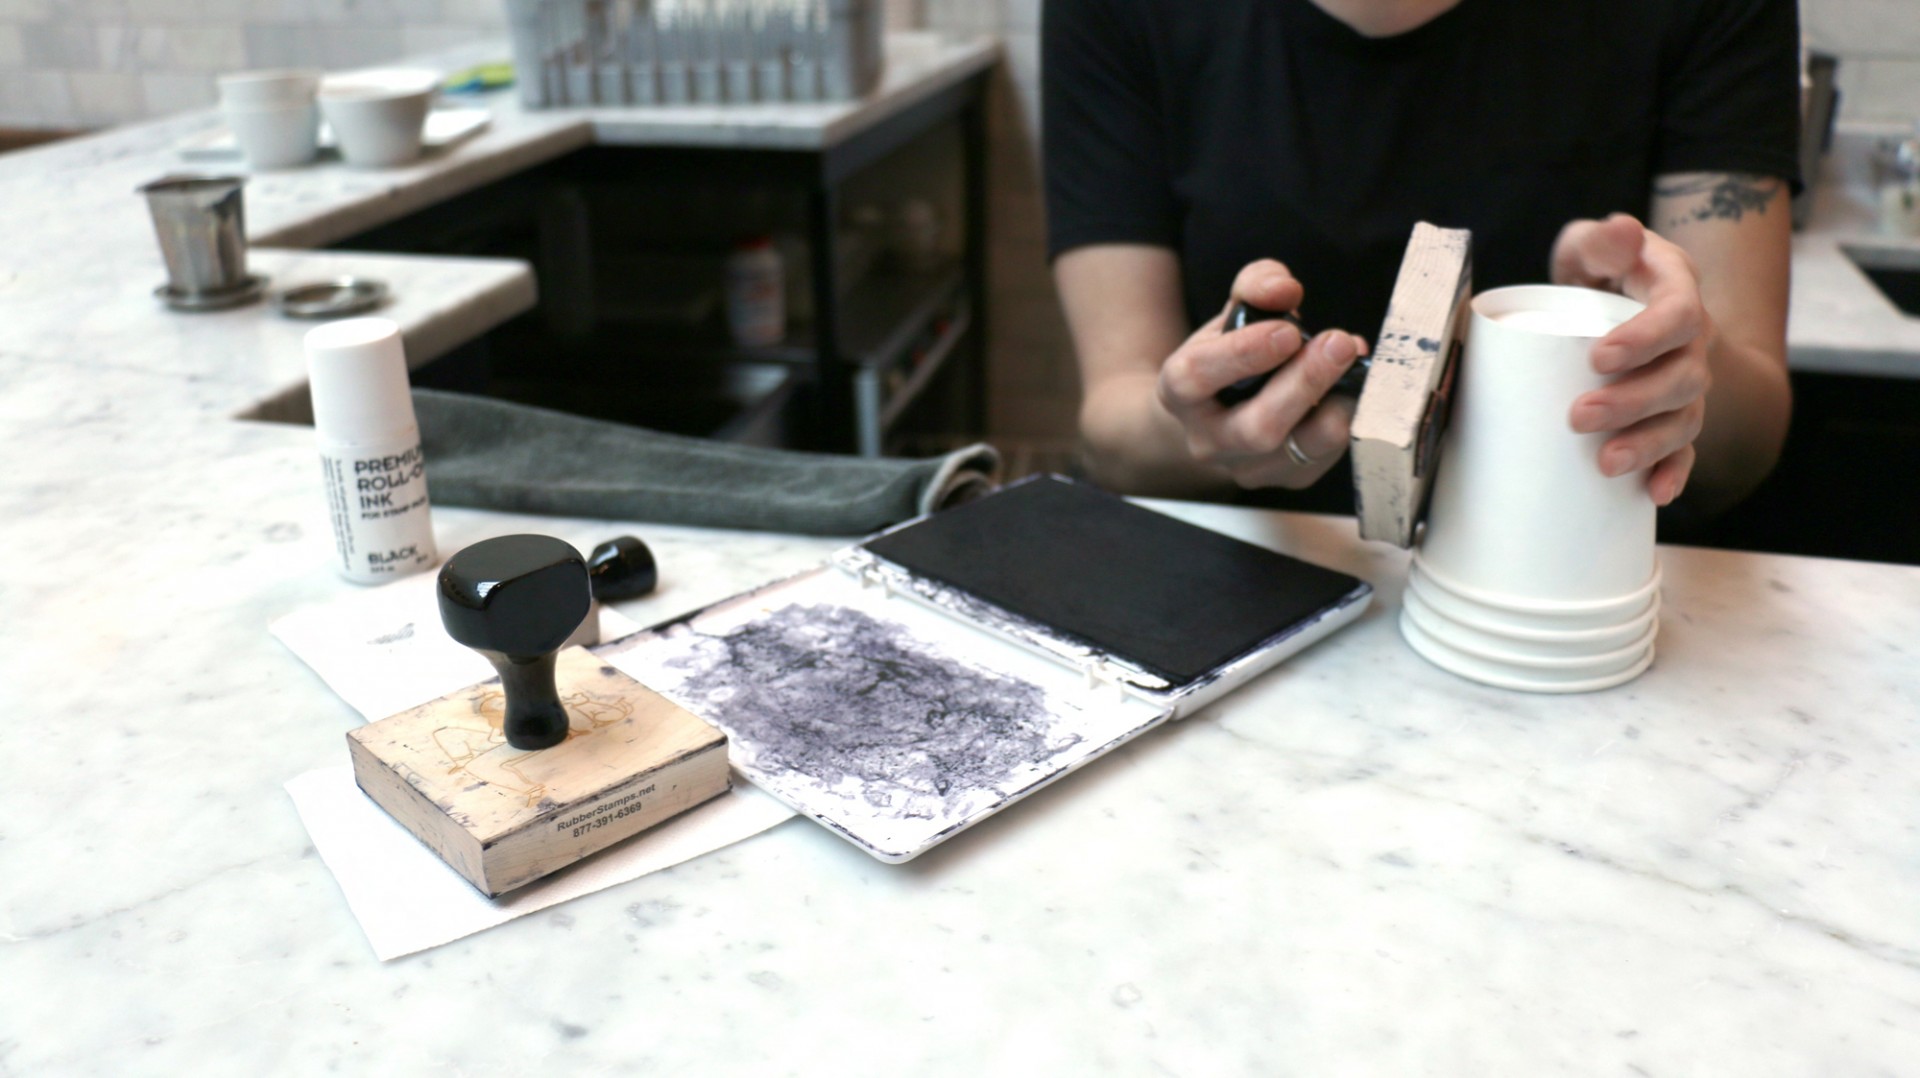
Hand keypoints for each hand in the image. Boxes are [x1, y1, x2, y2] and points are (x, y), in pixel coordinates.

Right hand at [1154, 259, 1366, 488]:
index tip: (1286, 330)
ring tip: (1355, 363)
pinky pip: (1326, 456)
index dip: (1242, 354)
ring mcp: (1249, 468)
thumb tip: (1284, 289)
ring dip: (1337, 405)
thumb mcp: (1232, 313)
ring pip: (1299, 451)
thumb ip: (1256, 287)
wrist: (1216, 415)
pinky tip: (1355, 386)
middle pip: (1257, 427)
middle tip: (1339, 343)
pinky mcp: (1288, 480)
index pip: (1199, 377)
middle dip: (1304, 383)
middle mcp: (1208, 440)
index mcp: (1180, 392)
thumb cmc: (1226, 359)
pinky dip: (1348, 418)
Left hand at [1551, 213, 1711, 505]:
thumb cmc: (1598, 272)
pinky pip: (1686, 449)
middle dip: (1634, 402)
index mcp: (1676, 292)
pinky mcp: (1674, 415)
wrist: (1615, 300)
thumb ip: (1599, 240)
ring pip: (1685, 417)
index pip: (1677, 315)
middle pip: (1682, 376)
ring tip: (1607, 463)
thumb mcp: (1592, 247)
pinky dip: (1674, 472)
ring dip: (1650, 444)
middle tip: (1580, 417)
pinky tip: (1654, 494)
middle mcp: (1691, 340)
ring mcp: (1686, 381)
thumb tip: (1620, 229)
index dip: (1645, 339)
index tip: (1599, 357)